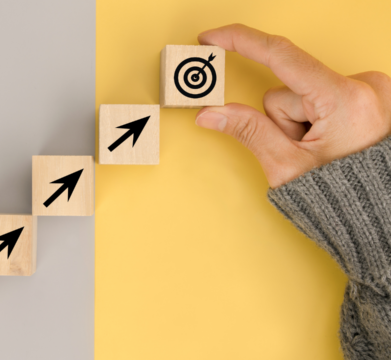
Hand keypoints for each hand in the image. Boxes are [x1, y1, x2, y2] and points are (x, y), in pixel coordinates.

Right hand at [195, 24, 390, 187]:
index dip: (241, 42)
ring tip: (321, 152)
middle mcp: (365, 87)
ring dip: (303, 122)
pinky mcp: (372, 96)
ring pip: (307, 94)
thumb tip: (212, 113)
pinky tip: (332, 142)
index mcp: (345, 101)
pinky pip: (326, 97)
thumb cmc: (343, 200)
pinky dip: (320, 119)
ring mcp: (372, 91)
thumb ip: (248, 132)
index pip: (282, 56)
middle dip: (284, 120)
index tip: (214, 38)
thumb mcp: (287, 167)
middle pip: (291, 88)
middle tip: (302, 151)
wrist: (378, 218)